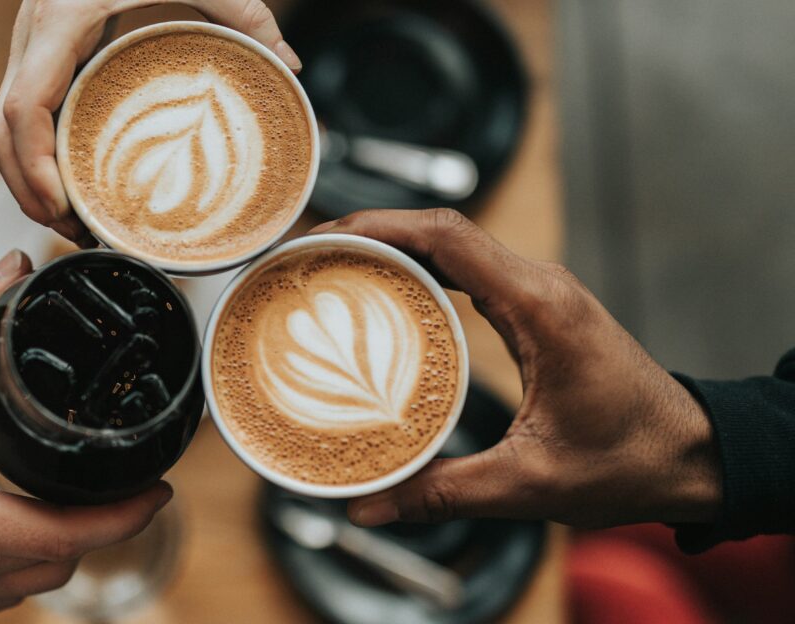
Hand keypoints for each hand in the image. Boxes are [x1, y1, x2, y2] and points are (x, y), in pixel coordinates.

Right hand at [0, 0, 301, 243]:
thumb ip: (243, 11)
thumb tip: (289, 64)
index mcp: (60, 20)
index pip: (22, 107)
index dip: (33, 167)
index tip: (62, 207)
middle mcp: (32, 38)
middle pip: (0, 134)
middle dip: (28, 191)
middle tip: (75, 232)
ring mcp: (29, 49)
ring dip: (26, 181)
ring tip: (72, 222)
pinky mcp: (39, 57)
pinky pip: (17, 118)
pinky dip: (33, 158)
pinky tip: (68, 183)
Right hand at [310, 210, 721, 528]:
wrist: (691, 457)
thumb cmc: (630, 461)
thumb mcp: (530, 483)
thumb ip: (444, 492)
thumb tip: (369, 506)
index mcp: (540, 307)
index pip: (448, 236)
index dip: (378, 226)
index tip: (324, 236)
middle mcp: (540, 286)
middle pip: (441, 230)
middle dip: (370, 232)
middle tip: (309, 256)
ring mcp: (540, 293)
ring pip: (454, 245)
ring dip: (394, 248)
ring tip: (333, 269)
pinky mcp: (537, 310)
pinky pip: (468, 271)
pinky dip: (421, 271)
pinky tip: (384, 296)